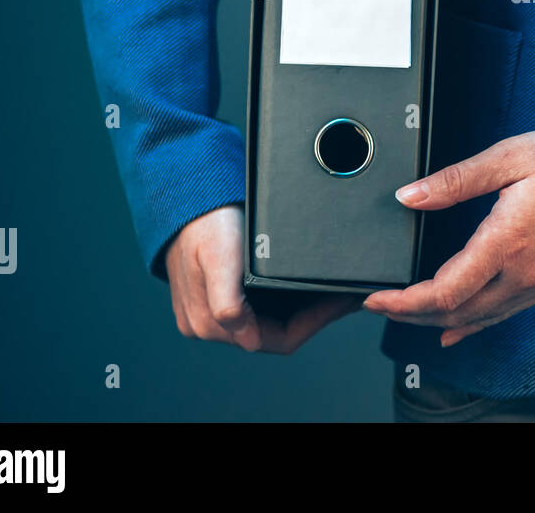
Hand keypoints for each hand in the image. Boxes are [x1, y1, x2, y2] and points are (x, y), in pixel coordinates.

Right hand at [164, 205, 359, 352]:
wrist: (188, 194)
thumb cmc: (205, 222)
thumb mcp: (220, 257)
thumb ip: (228, 304)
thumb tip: (248, 341)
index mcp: (209, 322)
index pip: (278, 340)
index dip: (315, 323)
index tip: (341, 302)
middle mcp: (210, 322)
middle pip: (279, 332)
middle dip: (315, 315)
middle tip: (345, 293)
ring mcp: (217, 309)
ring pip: (274, 320)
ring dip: (306, 307)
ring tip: (334, 288)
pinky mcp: (222, 293)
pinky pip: (265, 305)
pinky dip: (292, 297)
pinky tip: (310, 282)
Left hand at [363, 129, 534, 345]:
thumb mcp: (506, 158)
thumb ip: (453, 181)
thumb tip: (409, 196)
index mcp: (505, 243)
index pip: (443, 293)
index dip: (403, 302)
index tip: (375, 297)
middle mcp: (522, 274)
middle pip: (455, 314)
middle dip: (412, 315)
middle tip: (380, 305)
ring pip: (478, 320)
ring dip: (438, 322)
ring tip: (406, 313)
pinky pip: (502, 315)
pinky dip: (471, 325)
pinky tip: (454, 331)